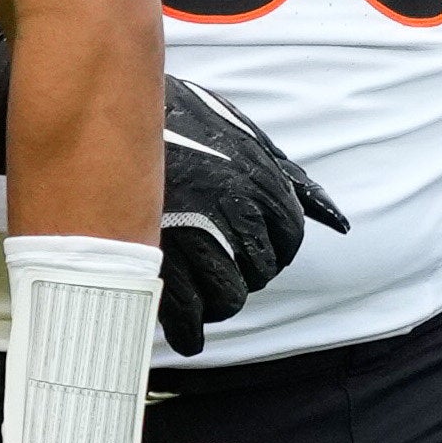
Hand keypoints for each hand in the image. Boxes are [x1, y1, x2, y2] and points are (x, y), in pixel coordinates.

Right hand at [156, 77, 345, 354]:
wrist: (105, 107)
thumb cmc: (174, 119)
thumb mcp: (239, 134)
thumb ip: (288, 177)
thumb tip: (336, 219)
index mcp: (259, 180)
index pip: (290, 236)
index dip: (273, 249)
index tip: (251, 251)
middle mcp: (235, 211)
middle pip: (262, 270)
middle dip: (244, 274)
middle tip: (216, 269)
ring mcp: (197, 237)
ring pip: (229, 297)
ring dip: (216, 302)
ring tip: (197, 292)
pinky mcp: (158, 260)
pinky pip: (187, 315)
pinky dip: (188, 332)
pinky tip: (184, 335)